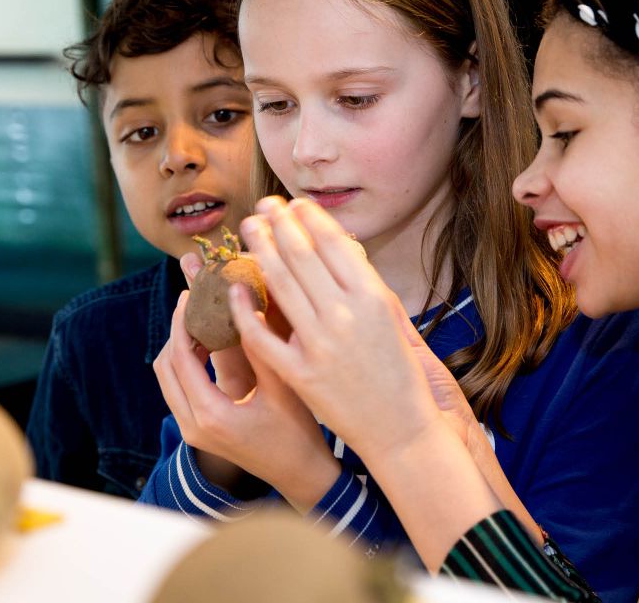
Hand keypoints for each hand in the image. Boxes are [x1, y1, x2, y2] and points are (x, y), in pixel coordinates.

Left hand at [152, 287, 338, 509]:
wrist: (300, 474)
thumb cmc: (298, 432)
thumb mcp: (282, 385)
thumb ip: (259, 344)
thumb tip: (241, 303)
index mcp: (212, 415)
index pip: (181, 358)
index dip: (182, 322)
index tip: (189, 295)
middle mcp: (193, 427)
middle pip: (164, 368)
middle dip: (175, 332)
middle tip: (190, 303)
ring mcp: (192, 433)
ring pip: (167, 380)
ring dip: (178, 349)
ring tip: (199, 321)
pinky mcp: (197, 433)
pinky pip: (177, 391)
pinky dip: (184, 366)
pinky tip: (207, 346)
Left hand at [231, 196, 449, 460]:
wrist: (403, 433)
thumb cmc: (404, 377)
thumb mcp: (396, 323)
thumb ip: (370, 288)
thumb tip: (343, 249)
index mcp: (374, 298)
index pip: (334, 243)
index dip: (311, 218)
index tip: (295, 204)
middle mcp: (347, 316)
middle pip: (302, 255)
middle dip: (279, 224)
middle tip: (263, 206)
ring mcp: (320, 345)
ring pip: (280, 285)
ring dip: (259, 250)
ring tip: (248, 230)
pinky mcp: (300, 374)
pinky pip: (262, 335)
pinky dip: (245, 309)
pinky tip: (235, 288)